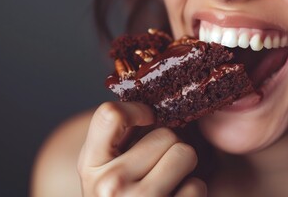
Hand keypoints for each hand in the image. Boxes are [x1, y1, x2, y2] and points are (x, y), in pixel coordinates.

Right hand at [77, 101, 206, 196]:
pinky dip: (191, 190)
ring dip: (183, 166)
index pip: (111, 114)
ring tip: (167, 180)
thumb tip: (155, 100)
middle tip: (157, 164)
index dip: (137, 110)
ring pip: (186, 154)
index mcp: (90, 165)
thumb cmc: (117, 195)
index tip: (148, 118)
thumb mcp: (103, 167)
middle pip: (165, 134)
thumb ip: (117, 136)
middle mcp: (111, 185)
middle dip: (167, 145)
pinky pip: (197, 186)